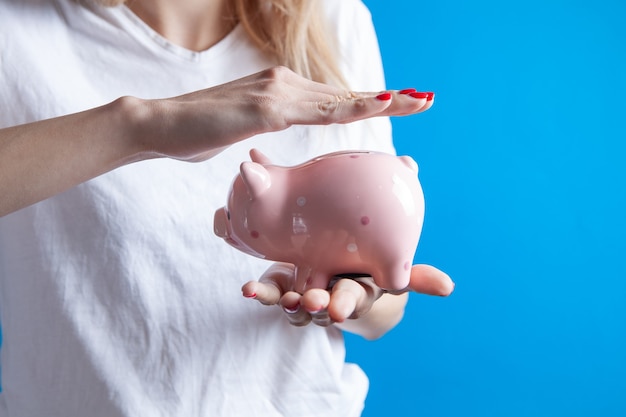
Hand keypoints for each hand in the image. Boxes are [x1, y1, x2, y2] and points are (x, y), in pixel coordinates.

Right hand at [138, 66, 433, 161]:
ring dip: (381, 99)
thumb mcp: (243, 134)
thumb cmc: (198, 133)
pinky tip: (378, 105)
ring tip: (417, 100)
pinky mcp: (265, 107)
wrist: (160, 126)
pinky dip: (350, 107)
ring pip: (338, 99)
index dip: (368, 101)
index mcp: (282, 94)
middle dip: (390, 98)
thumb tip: (273, 143)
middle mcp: (284, 85)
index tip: (401, 104)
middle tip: (427, 99)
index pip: (334, 99)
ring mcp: (276, 93)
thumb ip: (265, 133)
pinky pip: (316, 110)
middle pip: (346, 94)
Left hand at [241, 262, 452, 327]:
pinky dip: (259, 293)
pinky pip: (269, 293)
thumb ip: (411, 264)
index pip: (356, 298)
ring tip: (278, 298)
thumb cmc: (366, 267)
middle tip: (313, 303)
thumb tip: (437, 241)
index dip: (348, 304)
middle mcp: (331, 297)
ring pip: (295, 306)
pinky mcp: (281, 286)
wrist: (337, 276)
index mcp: (359, 289)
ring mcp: (304, 294)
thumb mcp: (389, 263)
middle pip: (324, 306)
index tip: (340, 308)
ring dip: (285, 303)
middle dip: (318, 307)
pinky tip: (247, 289)